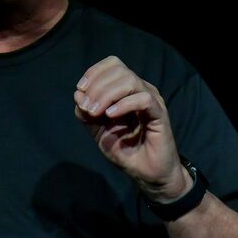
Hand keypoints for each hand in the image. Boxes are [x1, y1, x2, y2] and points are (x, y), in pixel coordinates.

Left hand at [73, 56, 189, 200]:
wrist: (145, 173)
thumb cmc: (124, 149)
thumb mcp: (98, 131)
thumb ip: (86, 114)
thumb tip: (78, 94)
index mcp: (126, 90)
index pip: (112, 64)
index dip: (94, 72)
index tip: (80, 89)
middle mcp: (140, 90)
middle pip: (119, 70)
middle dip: (97, 86)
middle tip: (87, 108)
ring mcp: (152, 100)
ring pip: (130, 80)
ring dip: (106, 94)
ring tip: (95, 112)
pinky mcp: (159, 114)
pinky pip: (143, 99)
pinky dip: (123, 105)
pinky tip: (110, 115)